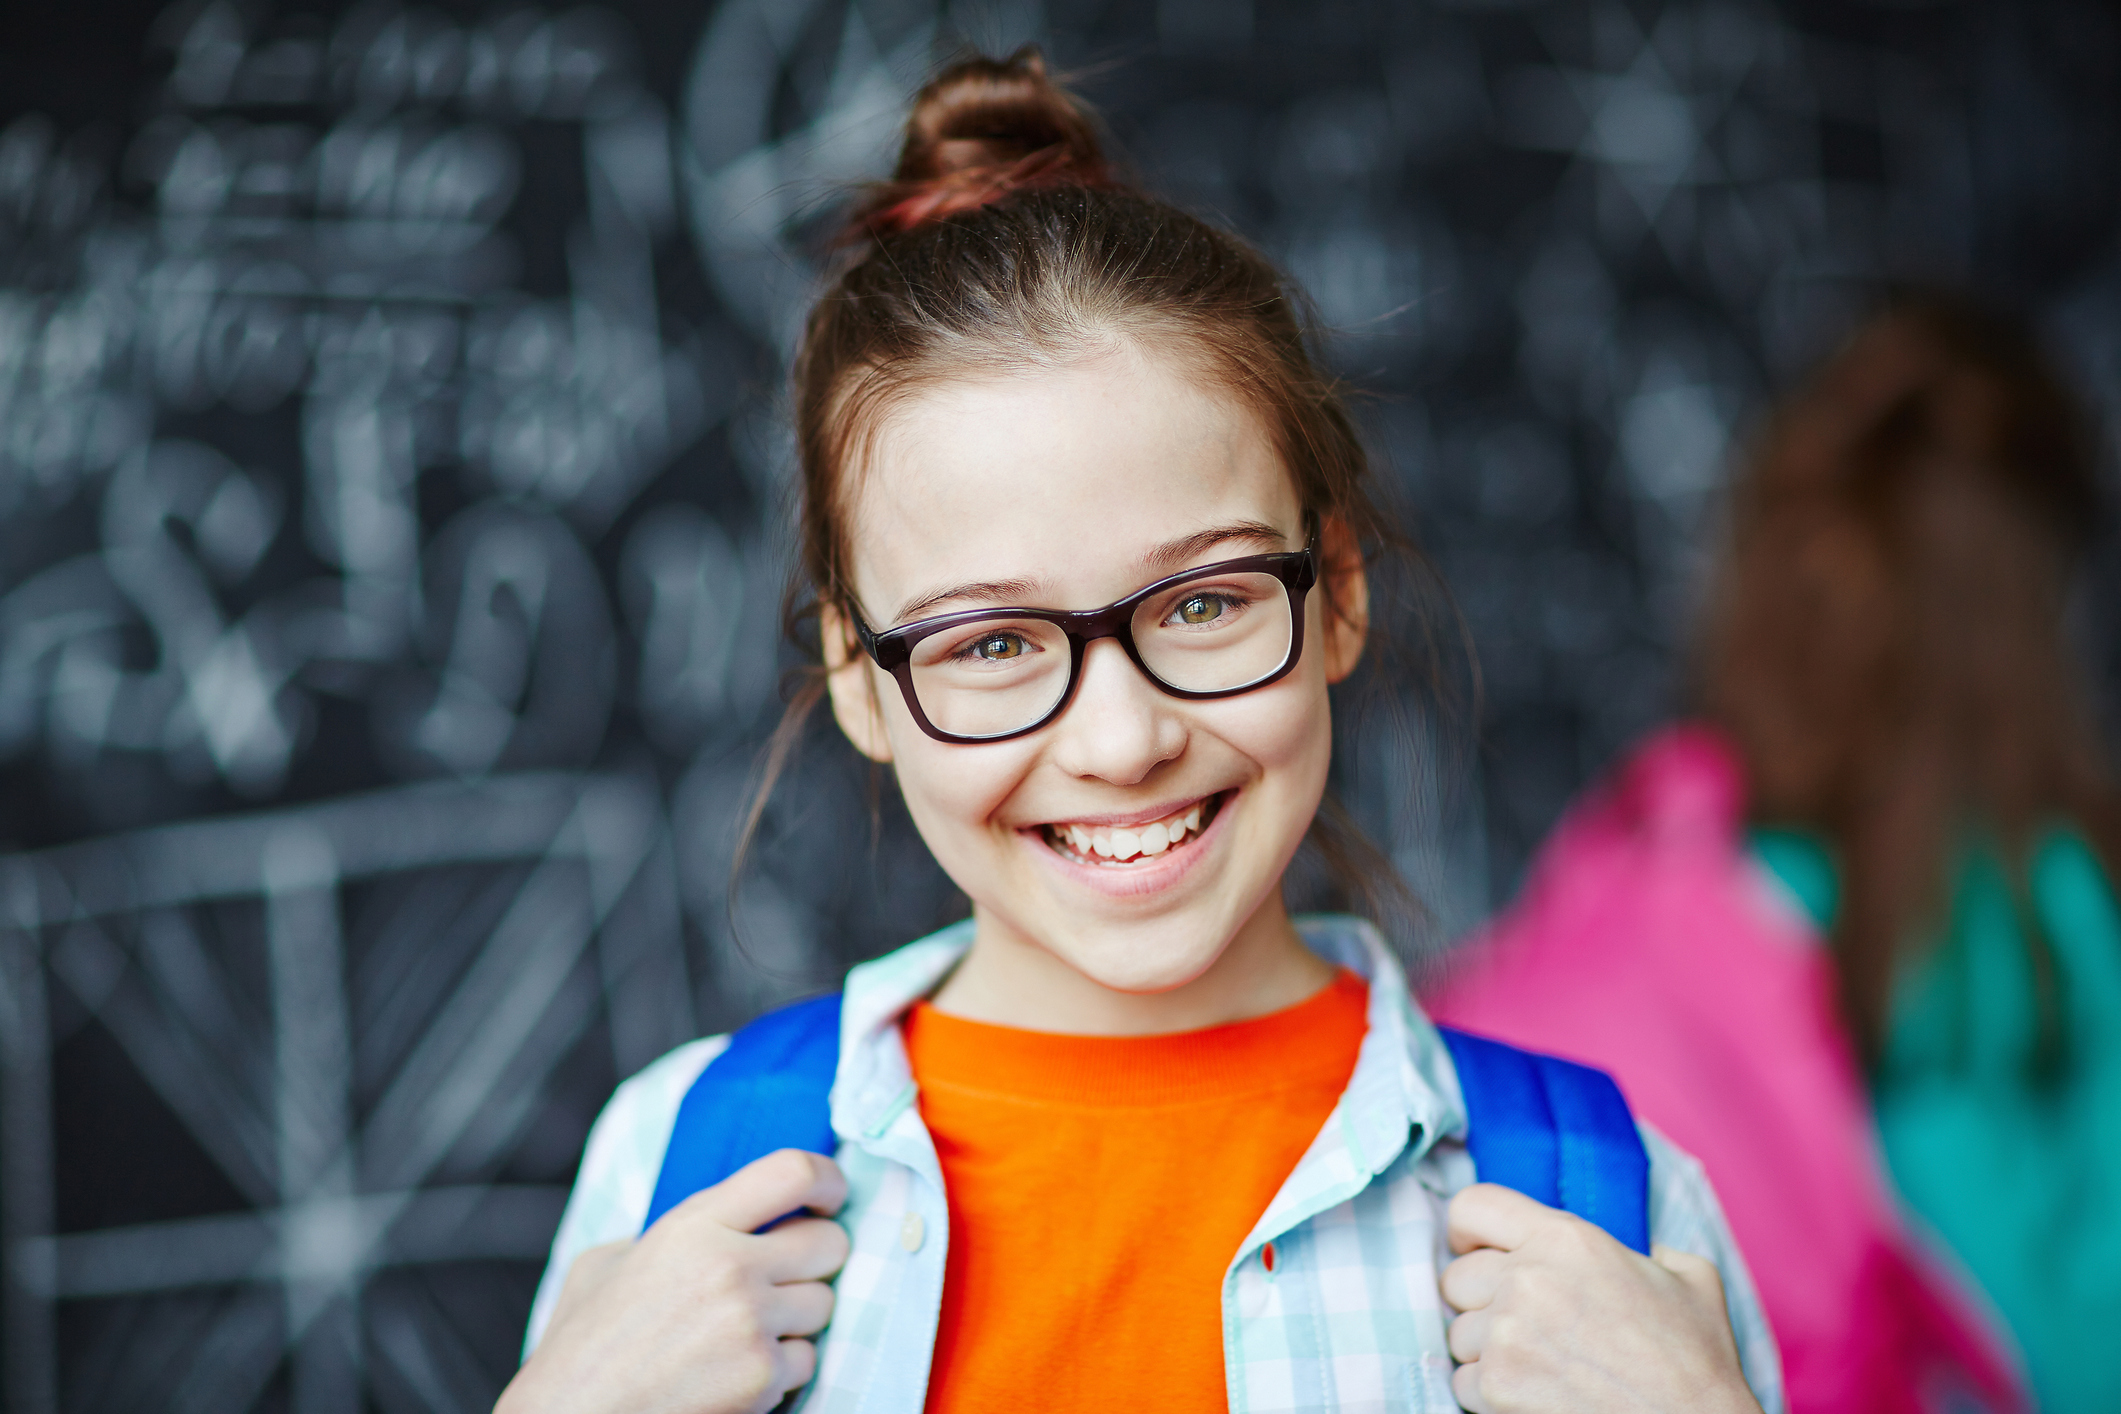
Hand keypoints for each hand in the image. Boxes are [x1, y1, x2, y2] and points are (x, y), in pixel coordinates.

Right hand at [496, 1150, 850, 1413]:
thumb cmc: (581, 1348)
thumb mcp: (609, 1261)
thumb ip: (673, 1232)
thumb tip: (724, 1220)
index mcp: (692, 1225)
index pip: (793, 1171)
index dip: (827, 1180)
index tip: (830, 1196)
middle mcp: (729, 1267)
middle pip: (830, 1242)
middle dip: (815, 1261)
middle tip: (785, 1277)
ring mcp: (750, 1324)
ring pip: (824, 1306)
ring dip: (795, 1321)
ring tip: (742, 1334)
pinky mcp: (761, 1378)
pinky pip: (806, 1360)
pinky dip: (781, 1371)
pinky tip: (735, 1373)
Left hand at [1439, 1183, 1760, 1413]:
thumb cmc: (1697, 1361)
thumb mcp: (1689, 1277)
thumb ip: (1649, 1248)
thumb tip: (1640, 1247)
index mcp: (1567, 1238)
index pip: (1474, 1206)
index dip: (1468, 1230)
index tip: (1475, 1249)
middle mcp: (1528, 1277)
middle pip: (1456, 1277)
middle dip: (1480, 1301)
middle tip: (1522, 1324)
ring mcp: (1507, 1333)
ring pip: (1459, 1334)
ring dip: (1487, 1351)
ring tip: (1538, 1364)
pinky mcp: (1497, 1385)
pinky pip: (1462, 1382)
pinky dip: (1488, 1394)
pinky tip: (1533, 1395)